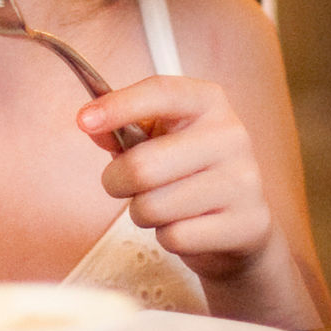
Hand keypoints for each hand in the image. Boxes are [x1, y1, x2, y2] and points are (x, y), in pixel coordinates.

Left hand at [82, 77, 276, 282]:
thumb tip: (91, 124)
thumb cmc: (188, 175)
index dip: (119, 105)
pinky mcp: (247, 223)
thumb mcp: (156, 142)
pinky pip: (176, 237)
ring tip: (164, 206)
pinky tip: (188, 226)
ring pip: (154, 206)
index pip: (161, 92)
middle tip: (124, 185)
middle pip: (143, 165)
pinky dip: (168, 238)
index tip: (84, 121)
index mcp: (208, 102)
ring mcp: (243, 180)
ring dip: (143, 213)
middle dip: (117, 182)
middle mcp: (231, 134)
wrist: (240, 225)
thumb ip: (121, 131)